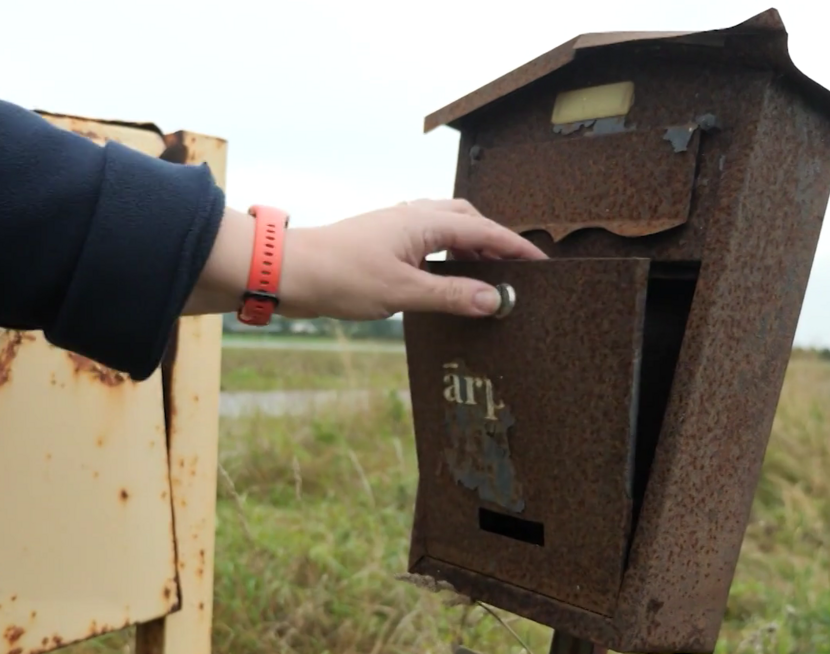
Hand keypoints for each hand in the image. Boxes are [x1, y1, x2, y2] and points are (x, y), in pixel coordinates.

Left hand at [184, 199, 546, 319]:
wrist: (288, 271)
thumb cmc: (340, 276)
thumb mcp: (403, 293)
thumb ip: (452, 295)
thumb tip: (496, 300)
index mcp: (423, 222)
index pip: (484, 230)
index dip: (515, 248)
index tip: (541, 264)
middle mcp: (412, 216)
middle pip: (467, 219)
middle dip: (493, 240)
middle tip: (513, 270)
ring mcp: (395, 226)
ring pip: (445, 226)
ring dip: (468, 246)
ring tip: (483, 275)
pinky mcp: (380, 240)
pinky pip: (425, 238)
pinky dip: (444, 252)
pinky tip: (442, 275)